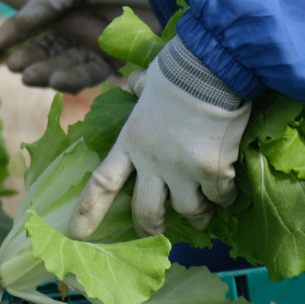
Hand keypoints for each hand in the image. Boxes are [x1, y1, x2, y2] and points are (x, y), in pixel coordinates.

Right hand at [0, 0, 157, 91]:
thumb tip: (22, 19)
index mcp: (67, 7)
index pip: (35, 23)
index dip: (15, 32)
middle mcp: (79, 30)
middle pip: (47, 50)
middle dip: (29, 59)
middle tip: (14, 66)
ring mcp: (96, 48)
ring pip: (64, 66)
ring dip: (46, 73)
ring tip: (30, 76)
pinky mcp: (116, 63)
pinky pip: (90, 75)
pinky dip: (72, 80)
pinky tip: (57, 81)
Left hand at [69, 37, 251, 238]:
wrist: (210, 69)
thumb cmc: (177, 71)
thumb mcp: (148, 81)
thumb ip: (139, 89)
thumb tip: (133, 84)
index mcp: (131, 142)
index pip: (103, 183)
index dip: (89, 211)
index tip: (77, 234)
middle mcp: (153, 162)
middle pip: (146, 212)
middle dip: (151, 226)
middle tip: (156, 229)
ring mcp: (183, 170)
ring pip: (188, 211)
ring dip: (196, 214)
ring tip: (203, 212)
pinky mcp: (213, 172)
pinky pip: (219, 198)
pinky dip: (224, 197)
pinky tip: (227, 190)